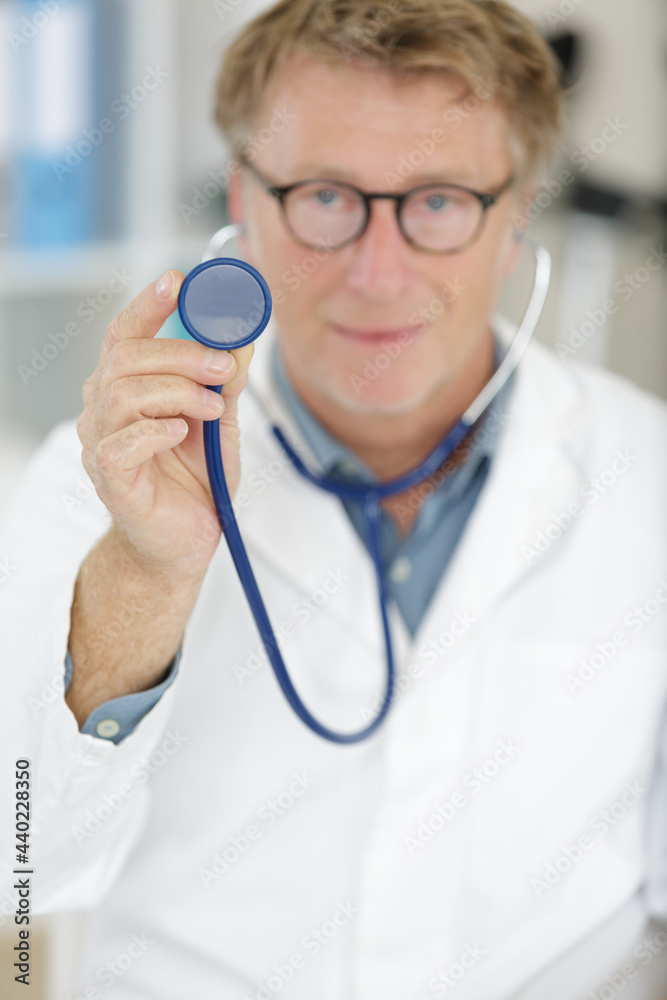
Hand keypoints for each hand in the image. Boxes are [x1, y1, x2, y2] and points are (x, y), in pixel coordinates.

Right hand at [77, 269, 252, 578]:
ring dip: (178, 391)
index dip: (148, 304)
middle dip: (182, 353)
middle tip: (223, 367)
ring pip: (124, 393)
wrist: (186, 541)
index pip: (125, 333)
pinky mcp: (110, 478)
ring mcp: (101, 443)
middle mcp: (104, 409)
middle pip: (127, 356)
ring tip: (212, 409)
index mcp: (126, 387)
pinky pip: (122, 443)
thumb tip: (241, 339)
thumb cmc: (196, 480)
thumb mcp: (220, 422)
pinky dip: (157, 431)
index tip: (178, 282)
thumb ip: (226, 382)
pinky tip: (181, 435)